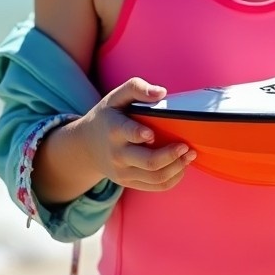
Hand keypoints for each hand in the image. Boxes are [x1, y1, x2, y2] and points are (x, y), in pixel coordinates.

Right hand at [77, 77, 196, 191]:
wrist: (85, 146)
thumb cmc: (107, 116)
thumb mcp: (116, 97)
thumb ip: (136, 88)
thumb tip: (161, 92)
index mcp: (114, 129)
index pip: (129, 134)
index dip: (141, 134)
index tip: (153, 134)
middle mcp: (118, 154)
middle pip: (149, 162)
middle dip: (172, 156)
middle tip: (186, 146)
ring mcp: (123, 172)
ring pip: (156, 177)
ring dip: (178, 168)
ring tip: (189, 155)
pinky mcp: (129, 182)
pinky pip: (156, 186)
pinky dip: (173, 178)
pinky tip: (181, 166)